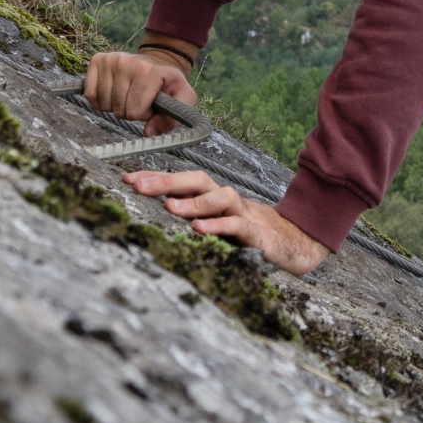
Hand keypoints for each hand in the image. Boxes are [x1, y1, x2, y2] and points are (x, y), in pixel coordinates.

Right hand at [84, 49, 197, 135]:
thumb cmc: (168, 83)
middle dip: (129, 111)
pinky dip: (99, 101)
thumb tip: (149, 133)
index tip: (150, 103)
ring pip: (104, 104)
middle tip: (139, 98)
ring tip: (128, 94)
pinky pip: (90, 94)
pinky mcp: (98, 60)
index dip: (143, 114)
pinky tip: (112, 93)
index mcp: (149, 71)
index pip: (134, 111)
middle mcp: (127, 62)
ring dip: (115, 106)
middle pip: (118, 109)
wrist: (158, 61)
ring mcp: (111, 60)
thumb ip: (172, 118)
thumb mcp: (183, 97)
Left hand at [122, 168, 331, 275]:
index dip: (157, 177)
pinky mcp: (258, 235)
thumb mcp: (217, 227)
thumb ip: (193, 219)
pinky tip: (199, 230)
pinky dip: (218, 226)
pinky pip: (237, 227)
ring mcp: (244, 215)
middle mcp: (228, 201)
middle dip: (166, 181)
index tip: (126, 177)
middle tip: (137, 184)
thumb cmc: (250, 236)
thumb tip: (156, 214)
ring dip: (193, 201)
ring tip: (168, 206)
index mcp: (215, 200)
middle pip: (198, 181)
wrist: (296, 245)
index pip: (184, 181)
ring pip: (219, 200)